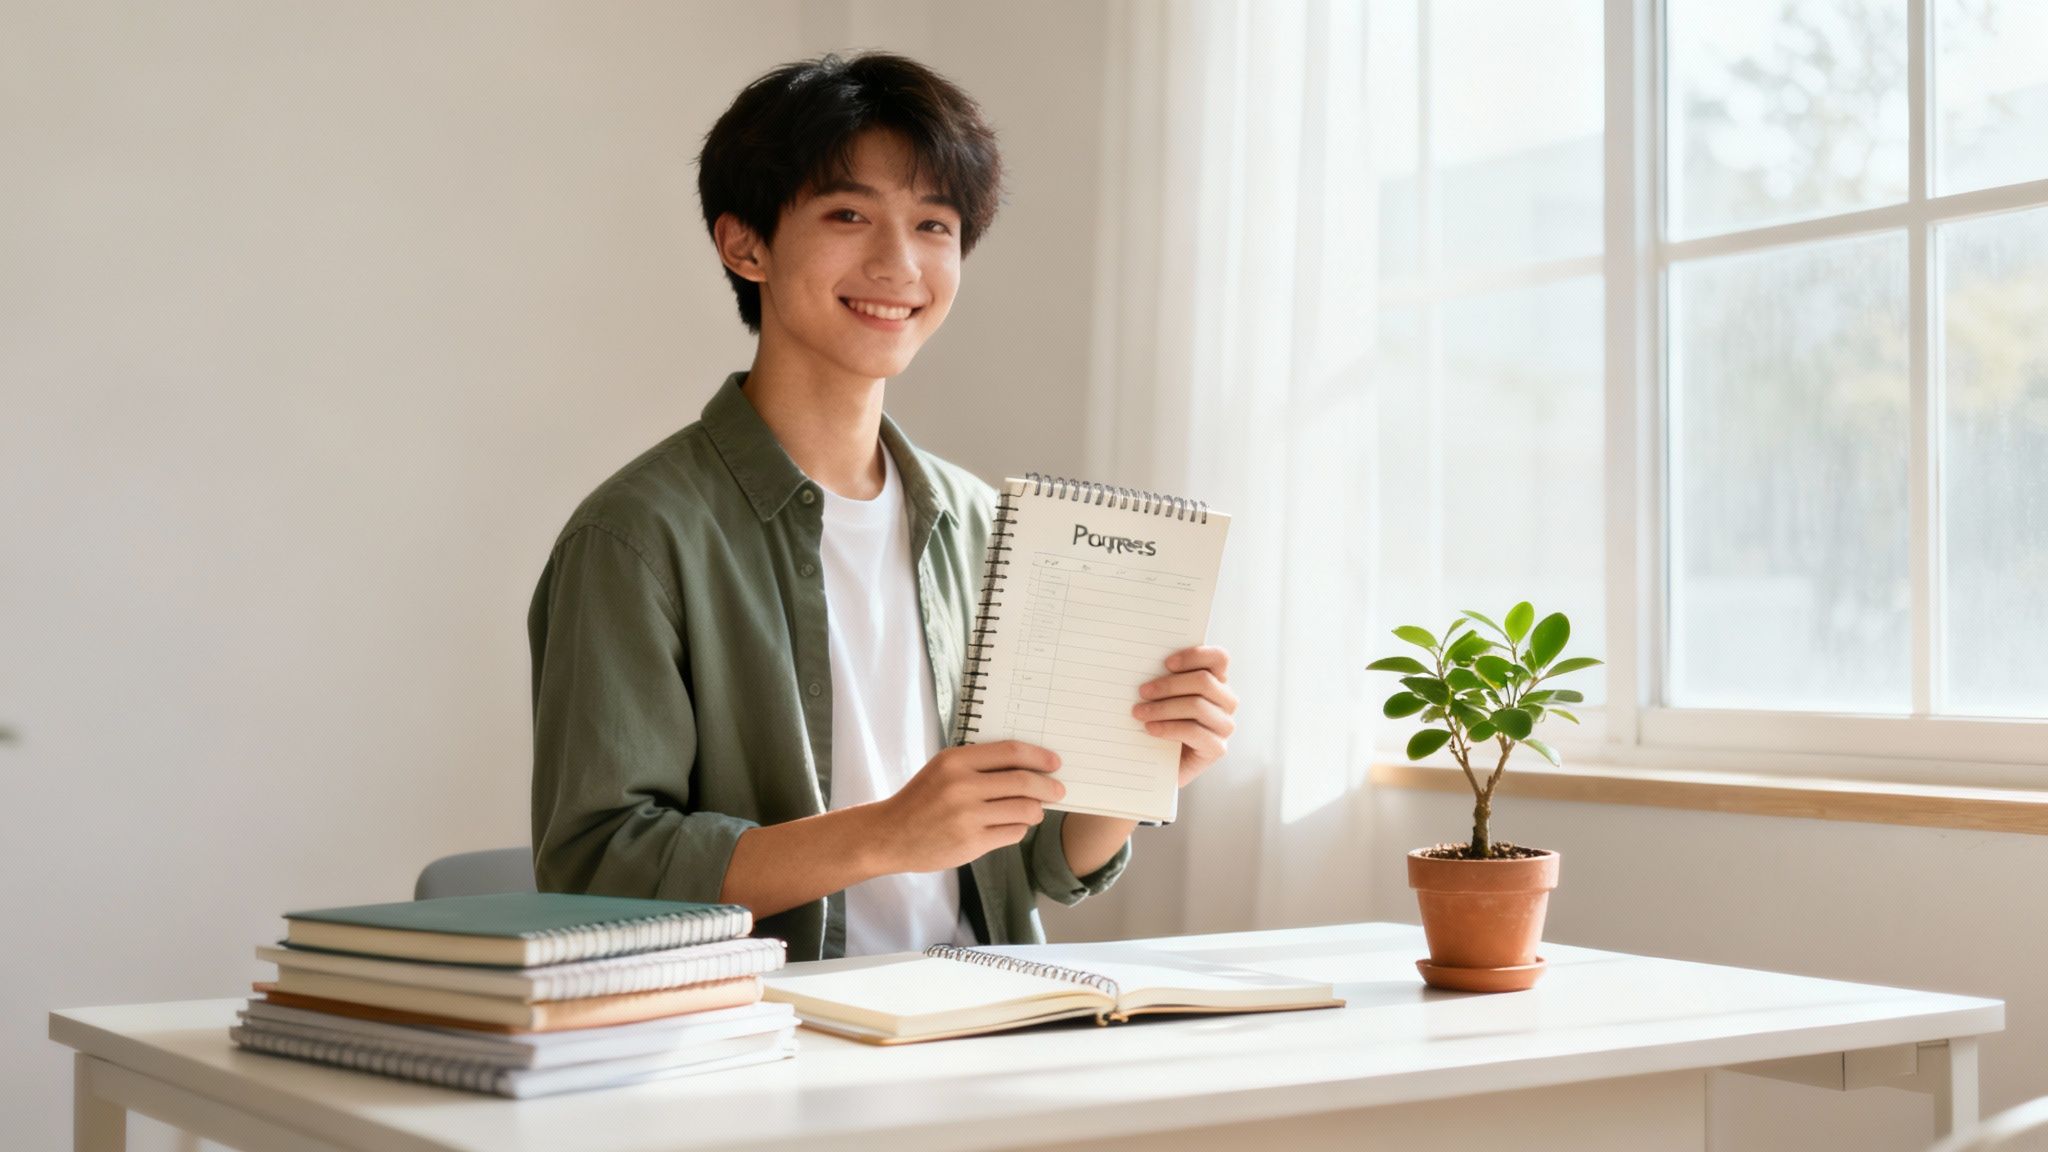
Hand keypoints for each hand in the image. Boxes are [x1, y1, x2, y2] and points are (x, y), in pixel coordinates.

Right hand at [877, 741, 1065, 872]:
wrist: (890, 835)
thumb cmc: (921, 799)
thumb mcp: (943, 769)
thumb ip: (979, 764)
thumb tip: (1027, 765)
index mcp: (955, 761)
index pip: (1010, 752)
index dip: (1038, 756)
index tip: (1054, 762)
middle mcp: (962, 786)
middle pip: (1023, 782)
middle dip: (1048, 787)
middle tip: (1058, 790)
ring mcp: (967, 816)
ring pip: (1024, 810)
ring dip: (1036, 811)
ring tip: (1035, 810)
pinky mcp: (972, 843)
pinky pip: (1013, 833)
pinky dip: (1020, 828)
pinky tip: (1013, 825)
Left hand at [1133, 646, 1236, 787]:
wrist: (1158, 764)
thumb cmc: (1159, 722)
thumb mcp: (1161, 697)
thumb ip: (1162, 679)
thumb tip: (1143, 665)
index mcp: (1216, 681)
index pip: (1219, 658)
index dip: (1194, 656)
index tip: (1166, 663)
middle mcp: (1225, 701)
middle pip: (1204, 682)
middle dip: (1169, 685)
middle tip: (1142, 691)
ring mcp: (1224, 726)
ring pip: (1198, 706)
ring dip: (1164, 708)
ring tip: (1139, 712)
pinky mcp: (1217, 748)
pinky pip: (1194, 732)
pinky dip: (1168, 728)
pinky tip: (1150, 728)